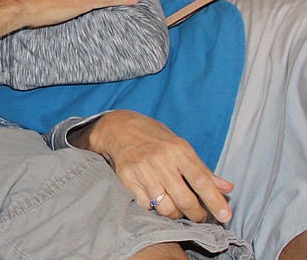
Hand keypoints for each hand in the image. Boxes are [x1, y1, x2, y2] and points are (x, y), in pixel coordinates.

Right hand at [71, 110, 232, 222]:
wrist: (118, 128)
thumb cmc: (154, 137)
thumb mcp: (180, 145)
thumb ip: (202, 169)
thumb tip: (227, 188)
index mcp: (177, 150)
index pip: (201, 180)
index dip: (215, 200)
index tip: (225, 215)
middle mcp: (160, 161)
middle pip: (185, 199)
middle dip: (197, 214)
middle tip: (199, 216)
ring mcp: (142, 172)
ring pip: (166, 208)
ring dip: (176, 215)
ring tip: (178, 210)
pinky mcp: (127, 181)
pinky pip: (147, 206)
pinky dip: (155, 209)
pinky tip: (158, 201)